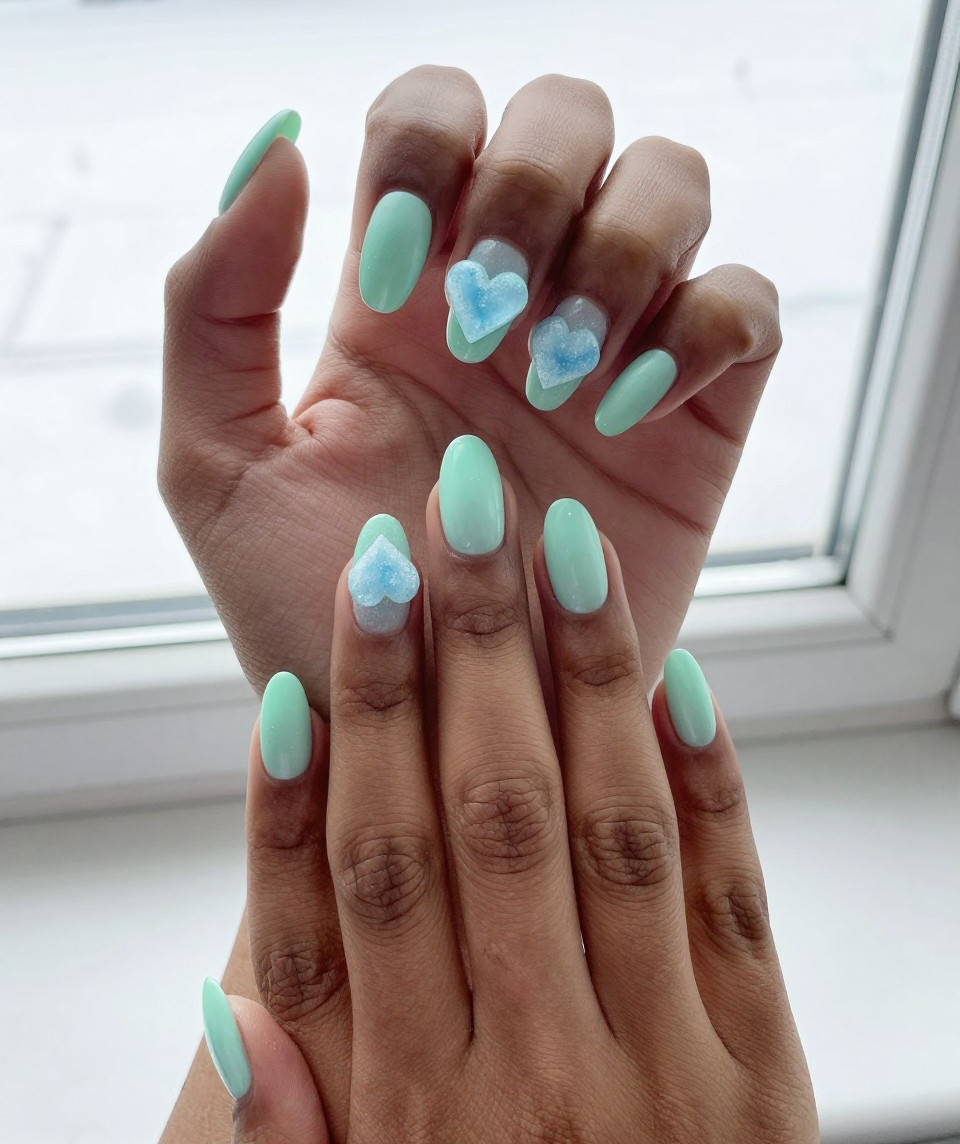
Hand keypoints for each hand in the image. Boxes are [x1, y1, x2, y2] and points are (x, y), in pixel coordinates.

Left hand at [161, 68, 779, 706]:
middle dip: (535, 188)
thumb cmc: (316, 615)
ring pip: (670, 179)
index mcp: (398, 286)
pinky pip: (745, 303)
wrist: (433, 735)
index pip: (433, 110)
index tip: (397, 286)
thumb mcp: (219, 469)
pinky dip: (701, 332)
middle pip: (568, 112)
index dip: (426, 156)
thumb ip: (213, 305)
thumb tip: (275, 140)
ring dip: (621, 253)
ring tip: (563, 379)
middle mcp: (510, 293)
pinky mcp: (696, 412)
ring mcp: (611, 343)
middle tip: (495, 323)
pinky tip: (631, 414)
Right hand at [202, 457, 815, 1141]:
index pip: (350, 891)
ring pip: (596, 829)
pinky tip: (671, 677)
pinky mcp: (764, 1077)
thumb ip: (290, 1129)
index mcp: (408, 1114)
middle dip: (449, 657)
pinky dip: (704, 780)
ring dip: (570, 675)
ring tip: (548, 548)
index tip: (319, 642)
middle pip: (469, 821)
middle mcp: (523, 1076)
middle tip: (440, 521)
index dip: (321, 758)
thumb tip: (225, 994)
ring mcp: (657, 1068)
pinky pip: (732, 900)